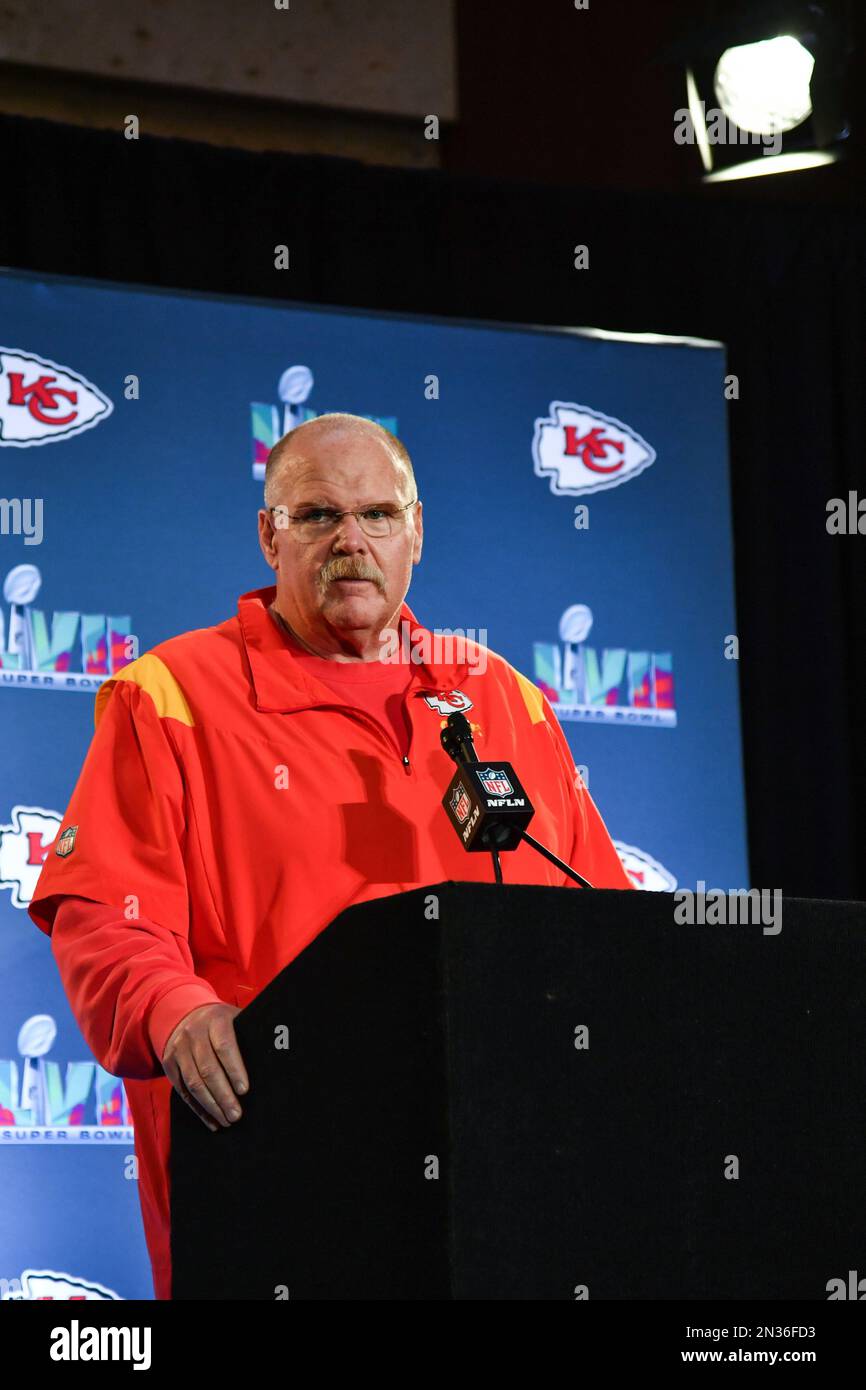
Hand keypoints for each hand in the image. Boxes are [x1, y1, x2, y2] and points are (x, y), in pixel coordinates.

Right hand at [161, 1002, 249, 1131]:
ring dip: (211, 1106)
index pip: (224, 1047)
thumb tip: (280, 1048)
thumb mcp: (235, 1018)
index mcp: (215, 1020)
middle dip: (223, 1095)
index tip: (244, 1090)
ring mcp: (179, 1049)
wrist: (185, 1014)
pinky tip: (211, 1120)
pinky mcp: (169, 1064)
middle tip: (236, 1115)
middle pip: (208, 1069)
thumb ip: (250, 1033)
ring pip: (193, 1083)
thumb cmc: (220, 1022)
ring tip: (226, 1121)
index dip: (235, 1070)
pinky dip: (197, 1108)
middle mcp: (194, 1034)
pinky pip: (182, 1091)